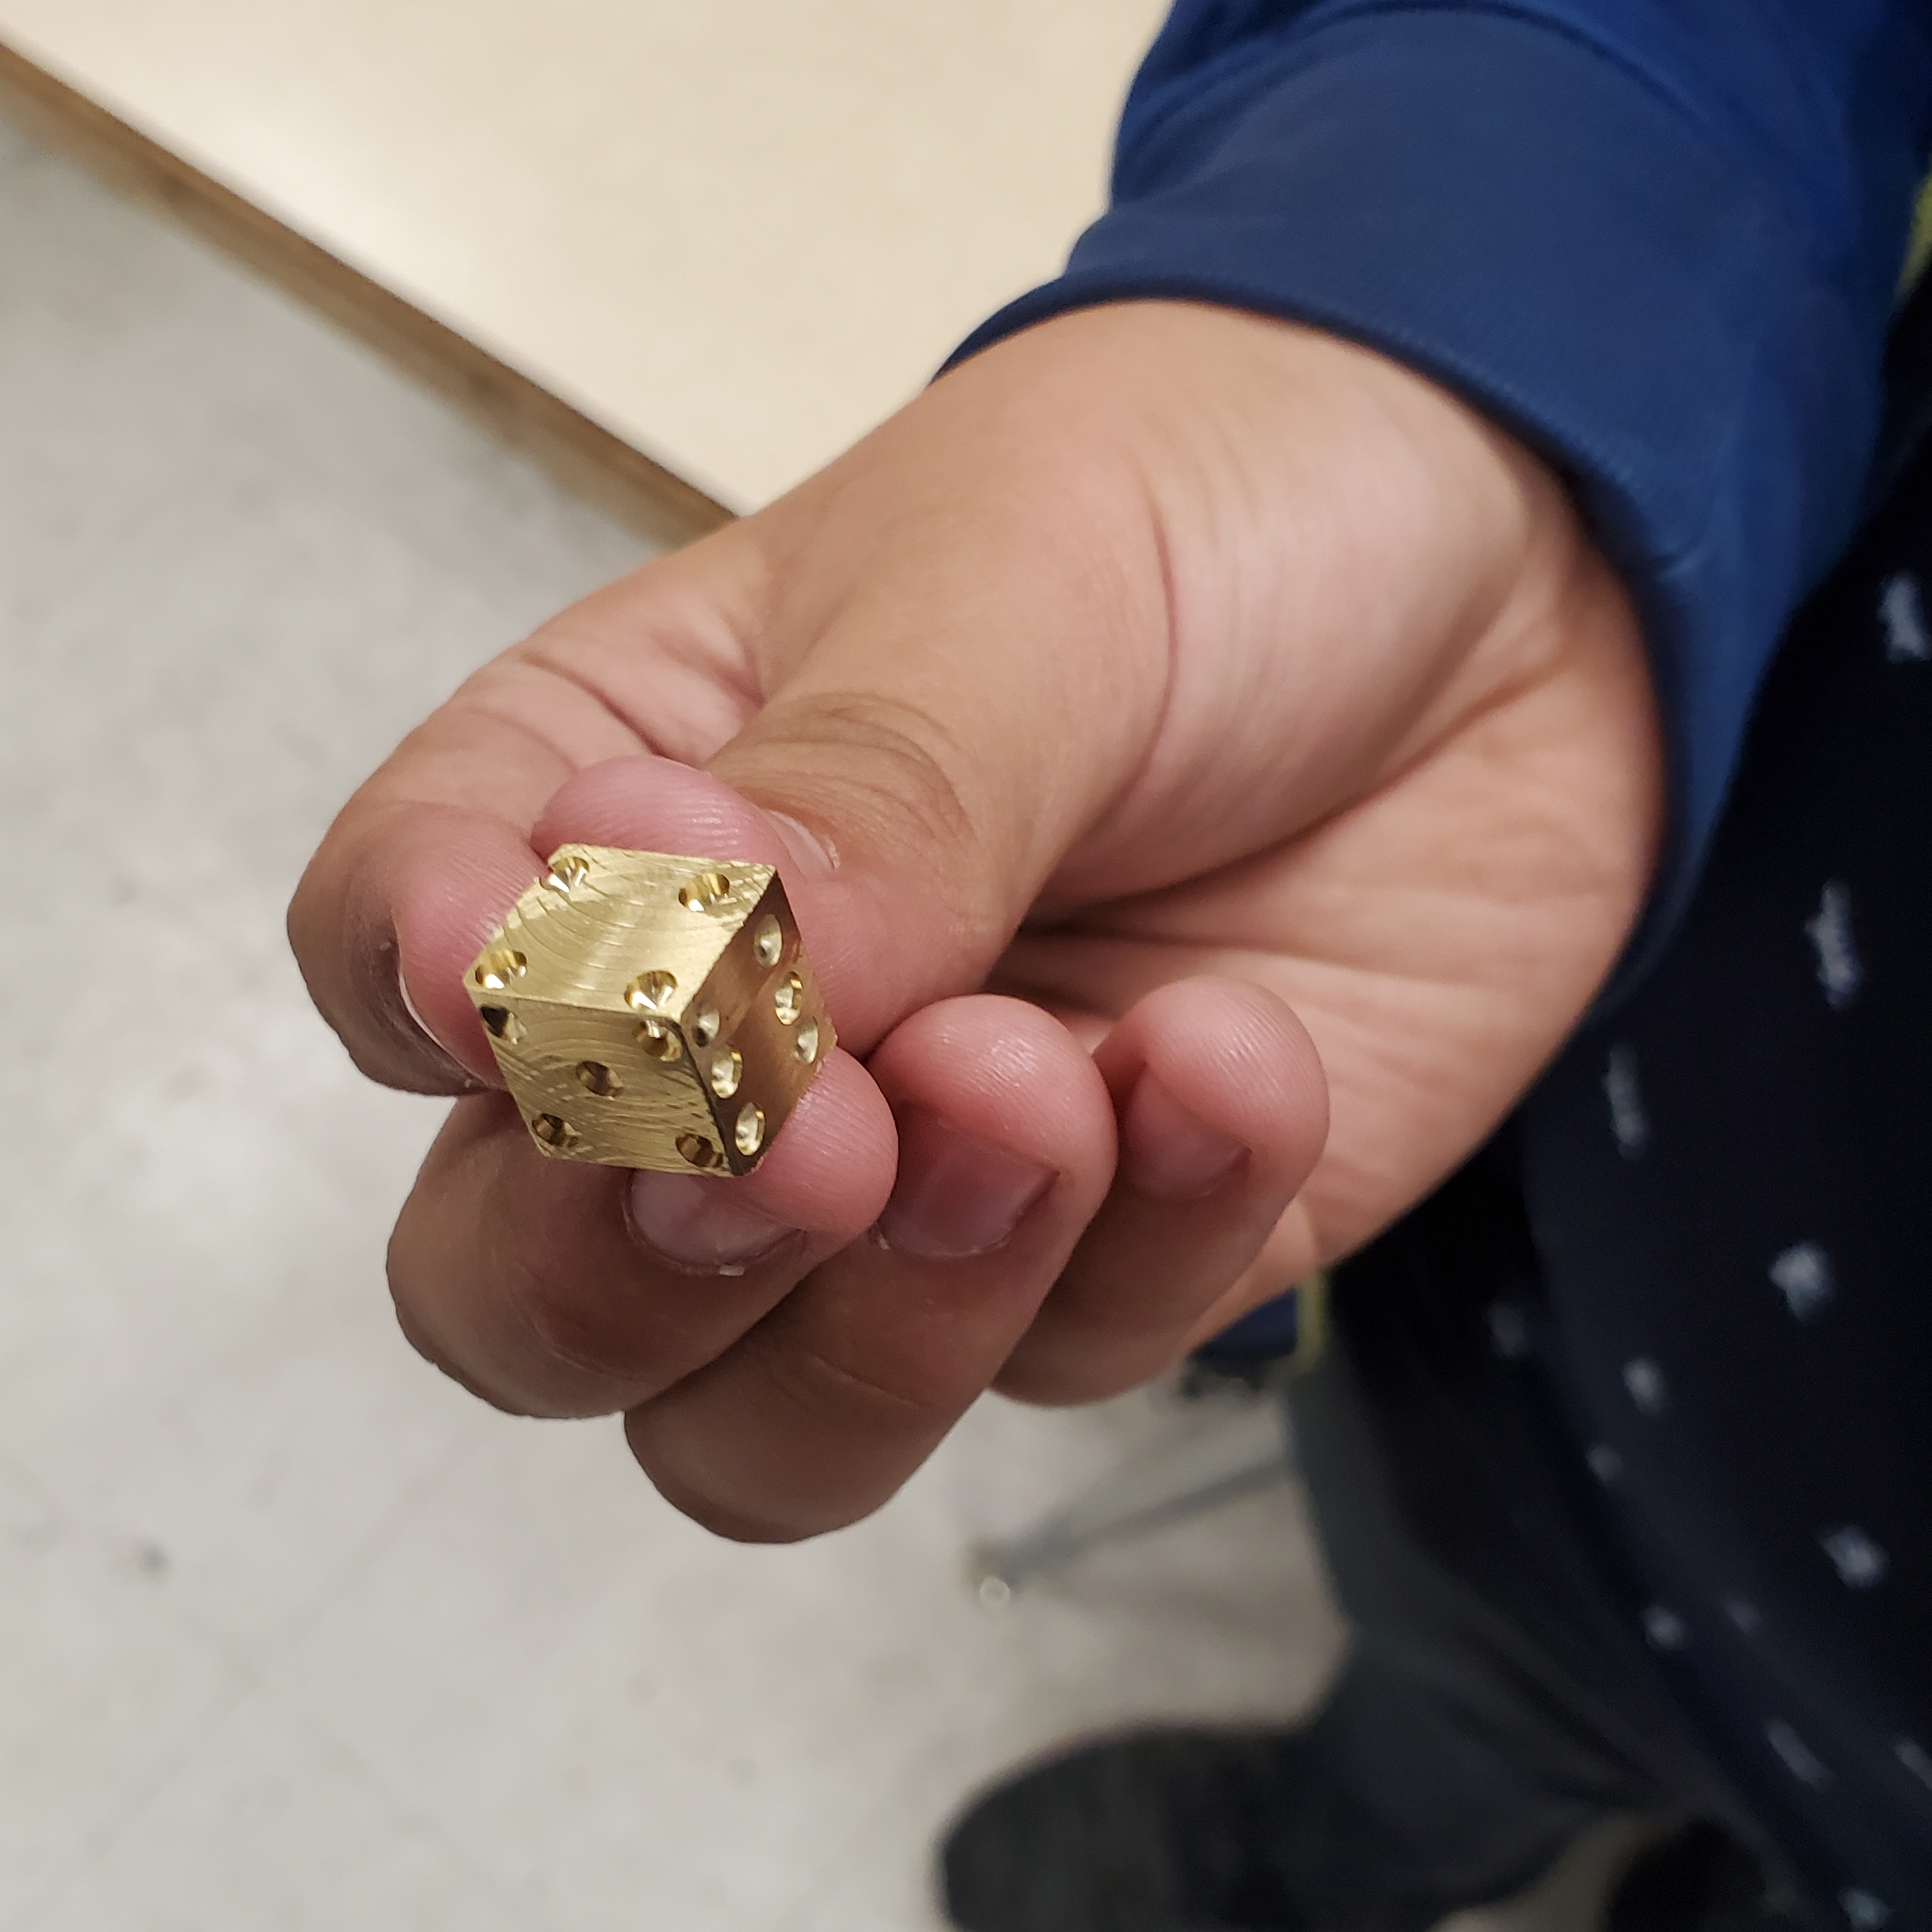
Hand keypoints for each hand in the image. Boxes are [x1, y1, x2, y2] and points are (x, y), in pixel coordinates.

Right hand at [290, 303, 1661, 1537]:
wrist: (1530, 552)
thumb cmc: (1210, 500)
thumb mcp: (1013, 586)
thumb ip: (850, 802)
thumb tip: (659, 961)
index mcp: (612, 808)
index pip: (400, 965)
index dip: (435, 1006)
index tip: (549, 966)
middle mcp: (723, 1038)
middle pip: (520, 1295)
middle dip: (632, 1262)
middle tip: (815, 1131)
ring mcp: (912, 1180)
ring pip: (758, 1431)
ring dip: (890, 1314)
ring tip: (1050, 1083)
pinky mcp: (1118, 1259)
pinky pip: (1068, 1366)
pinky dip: (1151, 1246)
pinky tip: (1236, 1057)